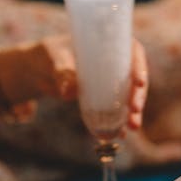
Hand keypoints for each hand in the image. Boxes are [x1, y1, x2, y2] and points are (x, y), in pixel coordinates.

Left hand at [0, 35, 147, 130]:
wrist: (41, 69)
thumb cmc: (50, 53)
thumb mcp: (55, 57)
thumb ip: (62, 71)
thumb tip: (68, 92)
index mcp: (111, 45)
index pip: (134, 53)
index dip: (140, 67)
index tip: (139, 83)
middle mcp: (116, 63)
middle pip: (135, 79)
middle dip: (138, 96)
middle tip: (135, 110)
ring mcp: (111, 82)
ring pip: (129, 97)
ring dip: (133, 114)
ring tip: (133, 127)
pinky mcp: (104, 98)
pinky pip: (115, 111)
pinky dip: (118, 123)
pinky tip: (120, 135)